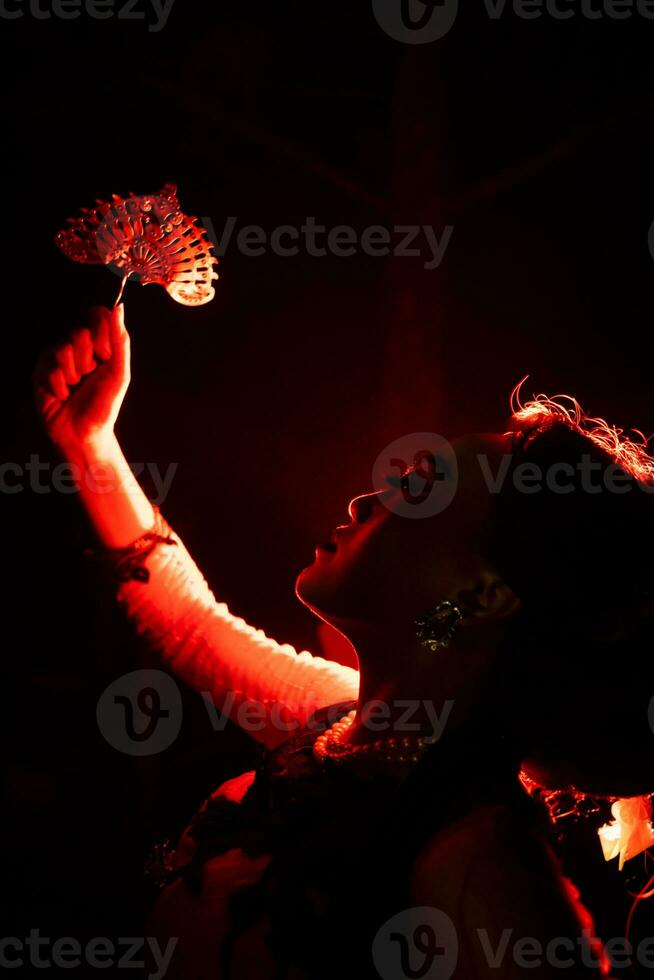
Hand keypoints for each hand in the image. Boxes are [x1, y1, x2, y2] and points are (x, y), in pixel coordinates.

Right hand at [33, 305, 129, 453]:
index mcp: (98, 346)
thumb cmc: (104, 406)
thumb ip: (120, 340)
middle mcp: (76, 349)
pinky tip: (63, 396)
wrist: (85, 434)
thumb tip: (118, 307)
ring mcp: (56, 359)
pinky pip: (49, 368)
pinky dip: (60, 386)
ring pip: (62, 348)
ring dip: (73, 374)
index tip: (105, 355)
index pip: (97, 316)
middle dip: (88, 360)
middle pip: (78, 332)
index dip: (100, 333)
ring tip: (75, 388)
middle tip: (89, 377)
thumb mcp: (119, 373)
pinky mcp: (40, 372)